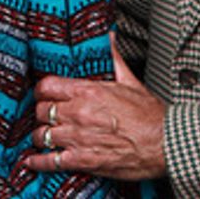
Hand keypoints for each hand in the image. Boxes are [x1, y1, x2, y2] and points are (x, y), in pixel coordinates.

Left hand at [26, 34, 164, 179]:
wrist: (166, 144)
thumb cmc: (151, 116)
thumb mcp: (130, 81)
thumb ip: (113, 58)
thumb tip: (108, 37)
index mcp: (88, 91)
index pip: (47, 86)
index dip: (43, 91)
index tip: (44, 94)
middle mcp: (79, 113)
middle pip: (42, 110)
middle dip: (42, 113)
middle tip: (46, 116)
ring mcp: (79, 138)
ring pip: (42, 134)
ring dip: (42, 136)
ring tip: (44, 136)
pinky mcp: (84, 160)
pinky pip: (51, 161)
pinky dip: (39, 162)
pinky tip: (33, 161)